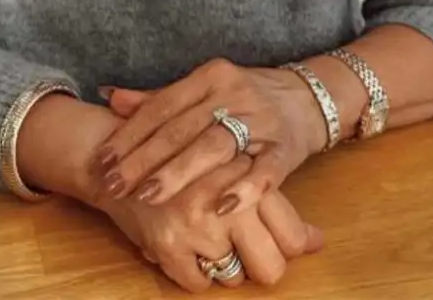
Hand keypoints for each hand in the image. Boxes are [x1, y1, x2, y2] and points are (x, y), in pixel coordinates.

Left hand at [95, 58, 325, 213]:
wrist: (307, 97)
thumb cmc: (245, 97)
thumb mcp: (203, 89)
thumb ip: (158, 97)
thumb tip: (111, 98)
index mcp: (210, 76)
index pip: (163, 106)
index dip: (130, 134)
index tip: (103, 160)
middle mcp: (233, 93)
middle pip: (182, 128)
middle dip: (144, 159)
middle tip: (115, 184)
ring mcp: (261, 120)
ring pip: (215, 146)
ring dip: (179, 173)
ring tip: (149, 196)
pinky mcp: (285, 148)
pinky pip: (264, 171)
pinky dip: (243, 189)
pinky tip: (219, 208)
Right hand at [100, 155, 322, 293]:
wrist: (113, 148)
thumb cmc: (180, 151)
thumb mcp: (229, 160)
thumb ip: (273, 198)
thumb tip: (318, 241)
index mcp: (245, 171)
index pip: (291, 231)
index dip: (291, 244)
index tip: (283, 243)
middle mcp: (226, 198)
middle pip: (271, 265)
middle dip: (262, 265)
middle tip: (249, 253)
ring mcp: (196, 223)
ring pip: (234, 277)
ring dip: (226, 265)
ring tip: (212, 242)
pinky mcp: (167, 243)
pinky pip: (198, 283)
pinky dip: (194, 272)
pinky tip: (187, 248)